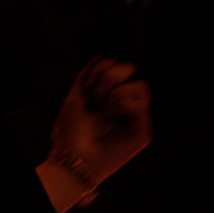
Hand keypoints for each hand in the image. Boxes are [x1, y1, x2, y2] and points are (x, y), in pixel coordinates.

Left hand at [51, 57, 151, 190]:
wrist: (73, 157)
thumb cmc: (71, 132)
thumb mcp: (75, 96)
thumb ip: (87, 74)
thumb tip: (100, 55)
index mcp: (107, 95)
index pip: (117, 66)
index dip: (103, 68)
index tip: (89, 84)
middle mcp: (122, 104)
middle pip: (131, 70)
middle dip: (110, 76)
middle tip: (97, 93)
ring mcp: (134, 117)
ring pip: (142, 85)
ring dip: (118, 91)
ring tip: (106, 106)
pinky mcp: (142, 131)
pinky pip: (142, 103)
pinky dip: (124, 103)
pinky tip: (112, 114)